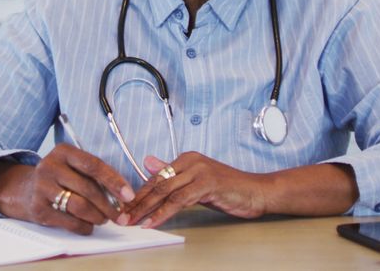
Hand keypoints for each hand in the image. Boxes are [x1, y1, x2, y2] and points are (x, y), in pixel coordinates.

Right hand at [0, 143, 135, 234]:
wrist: (23, 190)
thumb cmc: (59, 177)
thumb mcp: (72, 166)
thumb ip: (95, 175)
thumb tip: (124, 195)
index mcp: (63, 151)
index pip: (94, 165)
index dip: (114, 181)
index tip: (129, 195)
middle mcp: (50, 166)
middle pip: (88, 188)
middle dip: (109, 205)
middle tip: (120, 215)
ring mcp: (41, 187)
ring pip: (79, 206)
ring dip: (97, 216)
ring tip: (104, 219)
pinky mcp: (38, 208)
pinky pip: (68, 221)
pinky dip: (84, 226)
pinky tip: (89, 226)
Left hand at [121, 152, 268, 228]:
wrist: (256, 192)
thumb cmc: (229, 189)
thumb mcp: (197, 181)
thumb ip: (173, 174)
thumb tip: (149, 162)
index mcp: (186, 158)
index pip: (155, 177)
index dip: (138, 194)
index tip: (125, 208)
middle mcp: (191, 161)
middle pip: (157, 183)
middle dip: (137, 202)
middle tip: (122, 217)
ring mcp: (199, 171)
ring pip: (165, 191)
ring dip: (146, 209)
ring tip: (133, 222)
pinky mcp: (207, 183)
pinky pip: (179, 200)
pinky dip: (163, 212)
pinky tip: (153, 222)